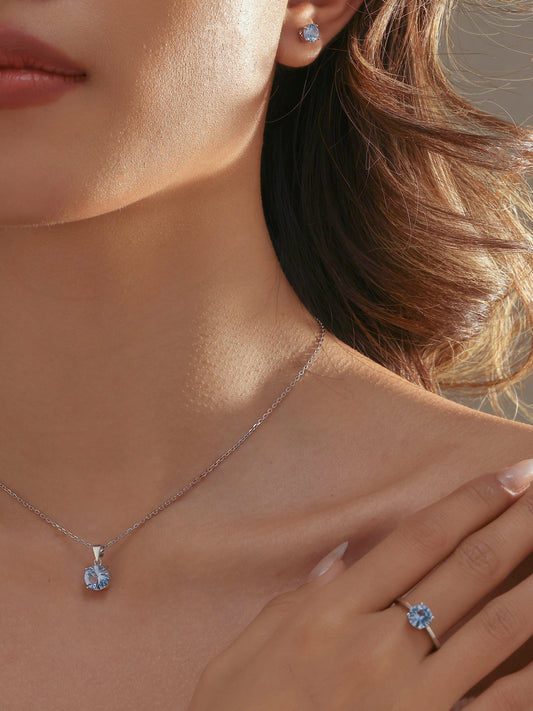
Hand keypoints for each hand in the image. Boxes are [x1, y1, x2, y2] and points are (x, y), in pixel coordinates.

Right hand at [188, 459, 532, 710]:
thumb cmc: (239, 708)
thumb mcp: (257, 638)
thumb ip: (307, 593)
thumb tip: (349, 554)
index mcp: (335, 609)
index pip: (419, 539)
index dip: (469, 503)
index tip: (507, 476)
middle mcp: (381, 643)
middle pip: (465, 569)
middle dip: (515, 523)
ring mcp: (413, 696)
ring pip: (496, 629)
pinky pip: (497, 705)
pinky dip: (531, 677)